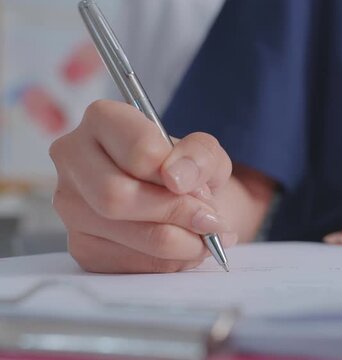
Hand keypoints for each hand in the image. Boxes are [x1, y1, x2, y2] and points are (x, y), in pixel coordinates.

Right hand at [50, 100, 236, 272]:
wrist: (184, 201)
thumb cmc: (188, 169)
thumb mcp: (206, 153)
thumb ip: (199, 156)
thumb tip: (177, 178)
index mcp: (103, 119)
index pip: (138, 150)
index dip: (175, 173)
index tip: (197, 186)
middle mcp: (73, 159)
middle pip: (117, 196)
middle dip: (175, 213)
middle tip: (210, 220)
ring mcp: (71, 206)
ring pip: (126, 234)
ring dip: (181, 242)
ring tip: (207, 236)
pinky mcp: (82, 246)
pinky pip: (129, 263)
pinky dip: (169, 261)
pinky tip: (185, 248)